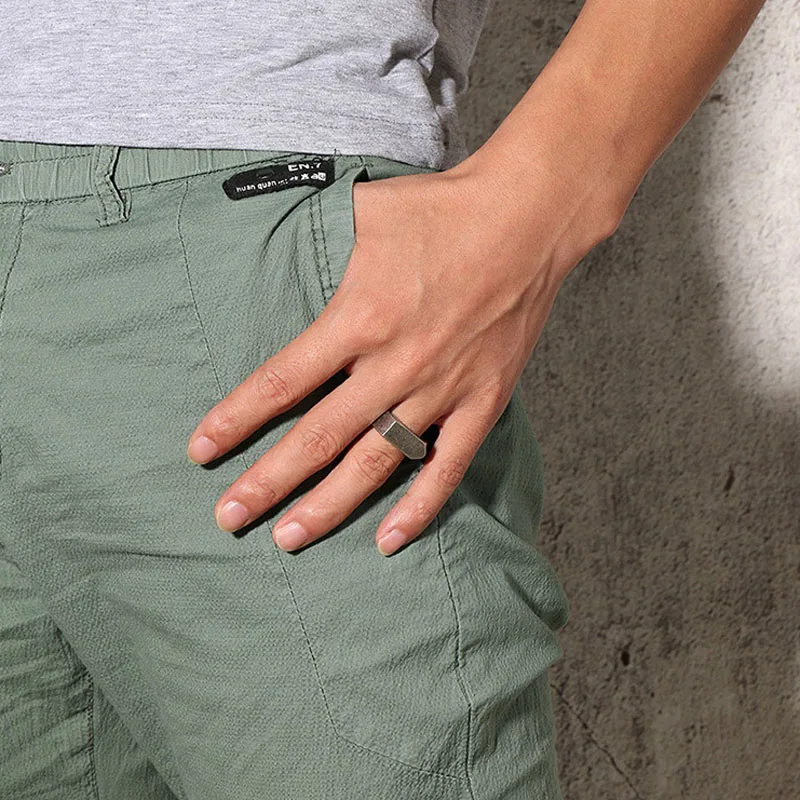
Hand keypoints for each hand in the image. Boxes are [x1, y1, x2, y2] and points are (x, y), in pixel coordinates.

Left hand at [185, 154, 607, 554]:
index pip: (282, 382)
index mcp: (360, 317)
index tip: (202, 451)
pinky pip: (448, 466)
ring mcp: (442, 388)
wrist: (527, 217)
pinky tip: (387, 540)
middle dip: (267, 482)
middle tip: (228, 517)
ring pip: (375, 462)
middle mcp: (395, 363)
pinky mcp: (483, 401)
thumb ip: (317, 234)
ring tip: (287, 539)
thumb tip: (275, 235)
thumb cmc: (442, 209)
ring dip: (328, 505)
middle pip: (319, 437)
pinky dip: (419, 507)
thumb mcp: (366, 210)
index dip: (236, 420)